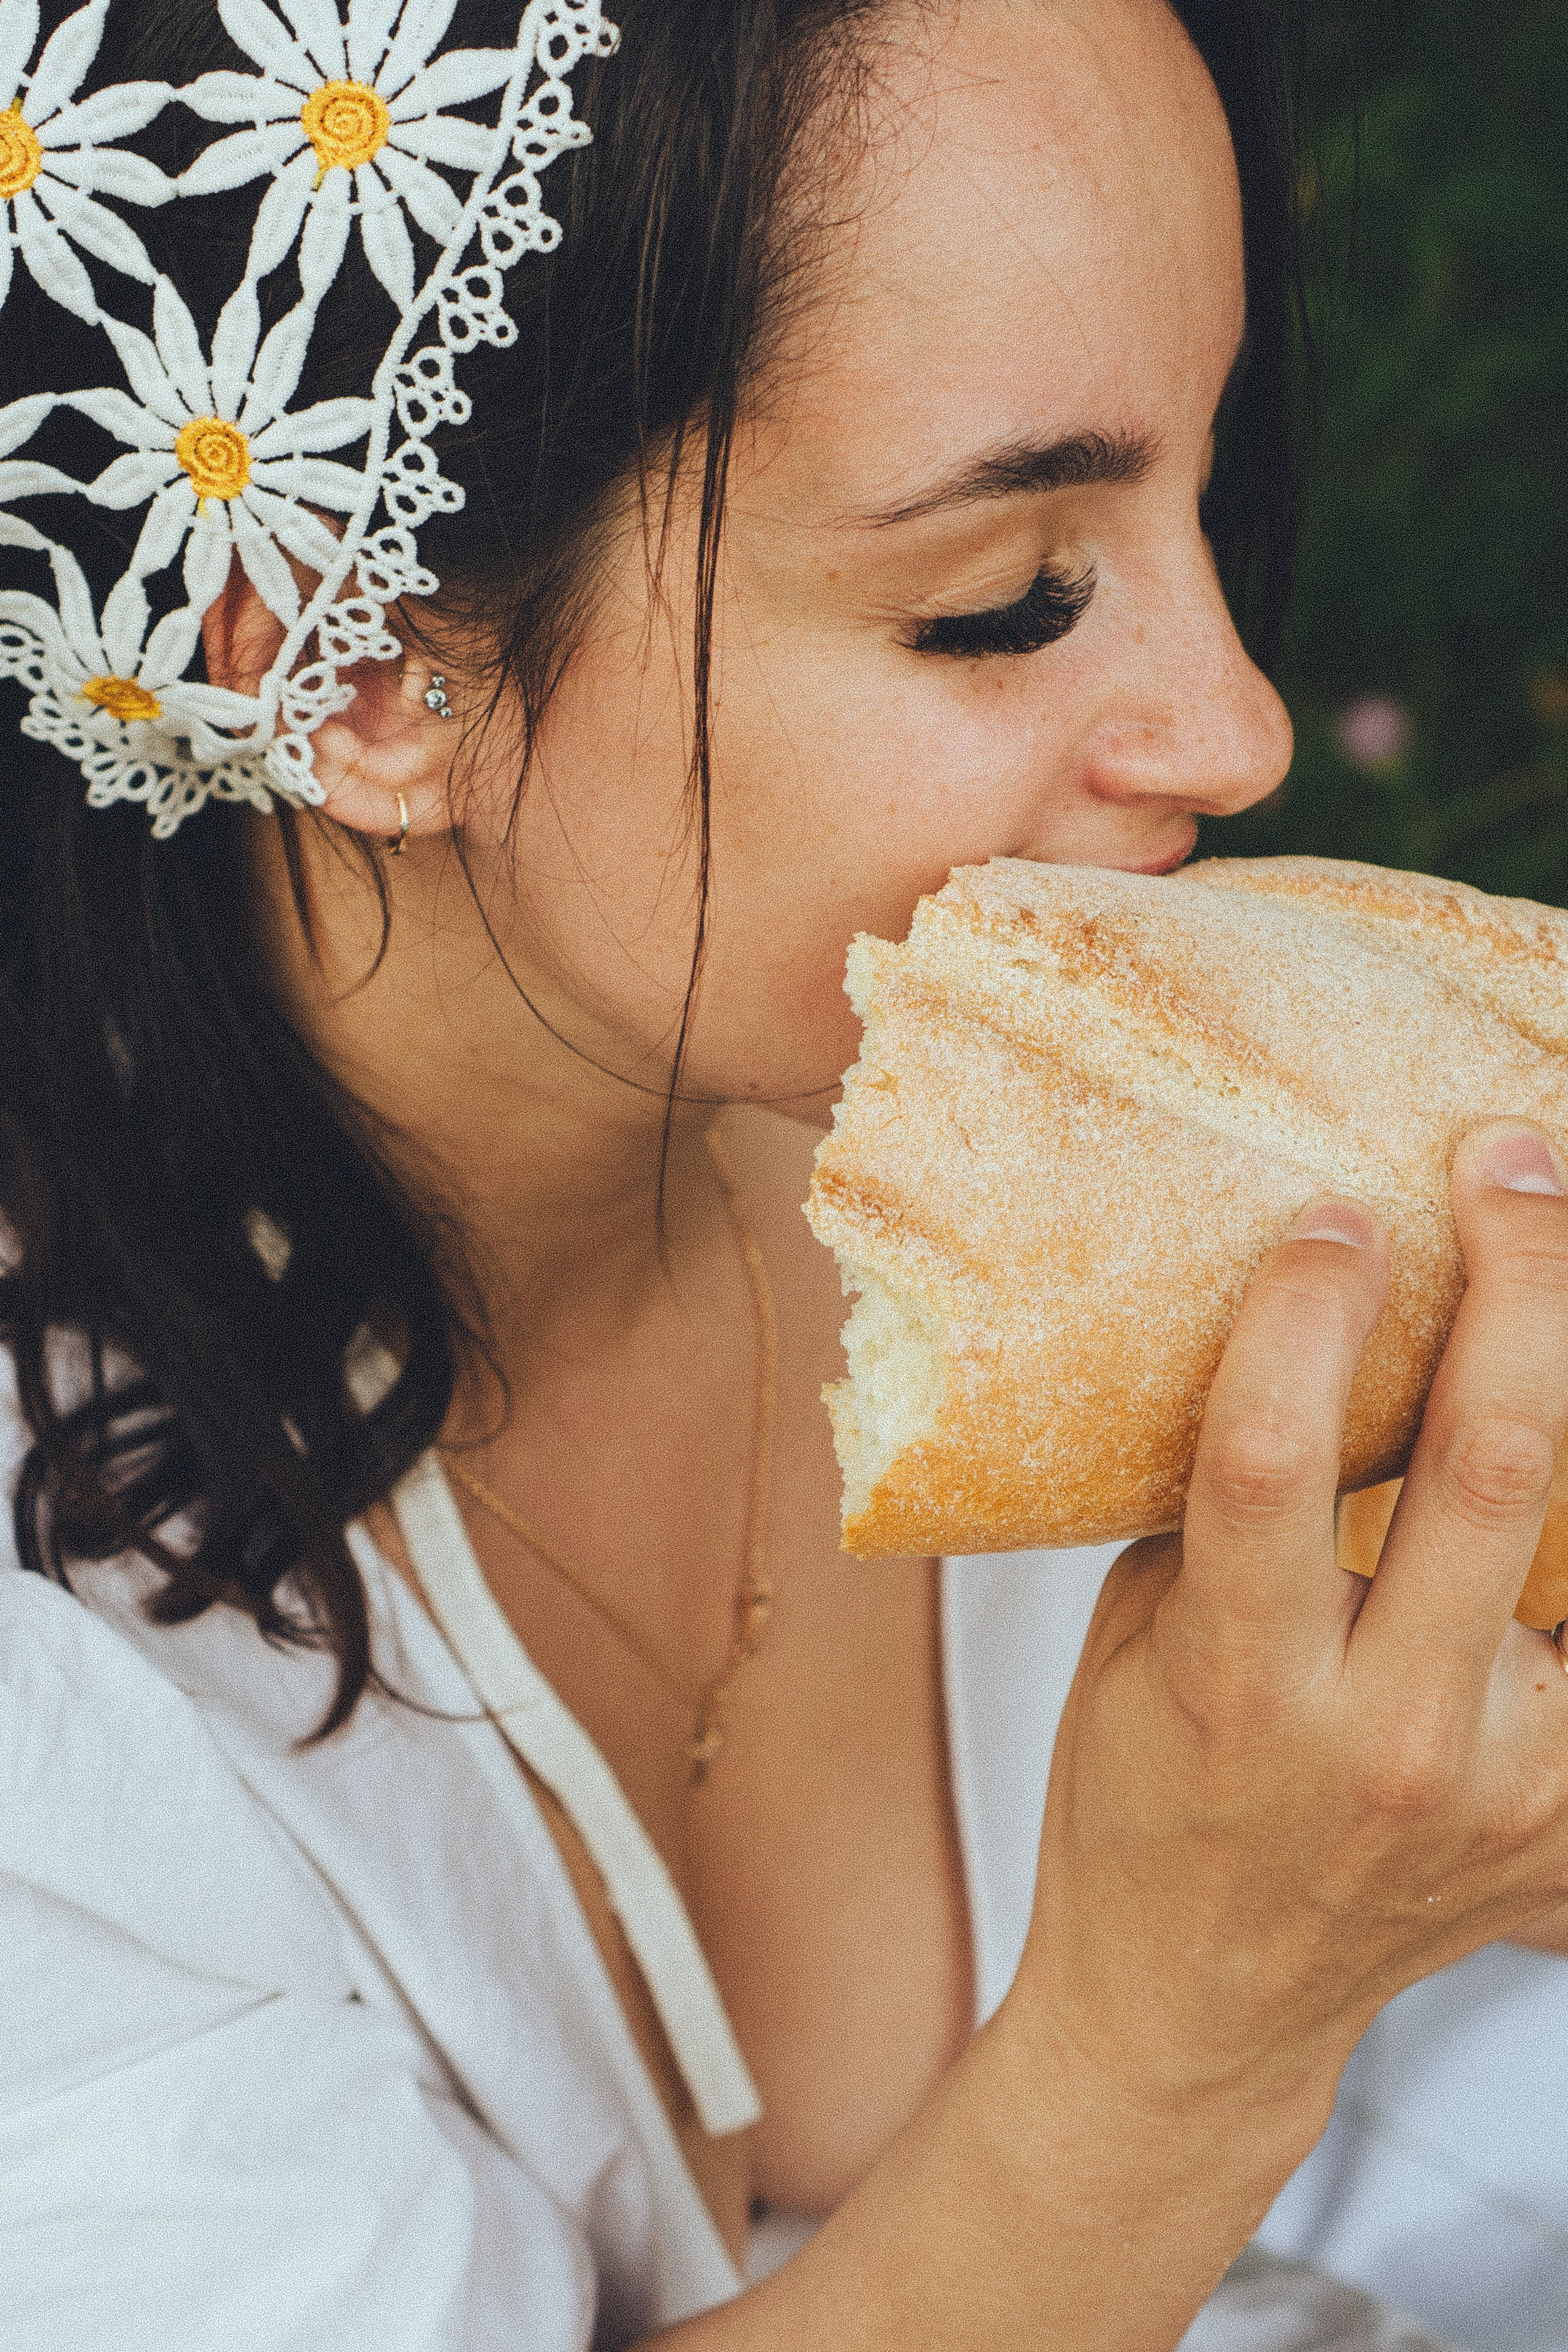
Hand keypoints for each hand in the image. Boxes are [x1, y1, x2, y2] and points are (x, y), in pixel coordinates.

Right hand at [1019, 1121, 1567, 2134]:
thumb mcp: (1133, 1641)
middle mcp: (1396, 1737)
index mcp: (1246, 1688)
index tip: (1335, 1213)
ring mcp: (1515, 1785)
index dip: (1306, 1317)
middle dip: (1519, 1282)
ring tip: (1563, 1262)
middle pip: (1495, 1469)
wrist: (1204, 2000)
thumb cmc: (1144, 1800)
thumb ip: (1216, 1506)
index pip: (1272, 1466)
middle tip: (1510, 1163)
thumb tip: (1283, 1332)